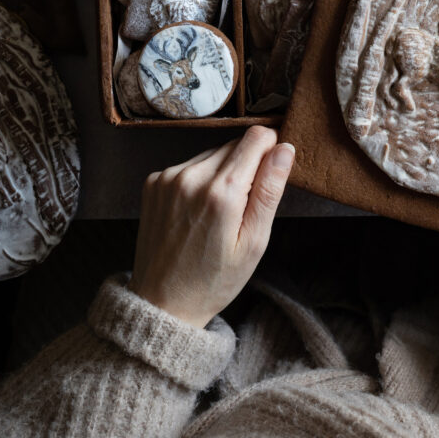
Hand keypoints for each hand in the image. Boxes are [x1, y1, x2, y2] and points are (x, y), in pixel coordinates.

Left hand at [128, 127, 294, 326]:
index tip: (273, 169)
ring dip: (223, 172)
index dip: (272, 148)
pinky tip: (198, 210)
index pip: (257, 137)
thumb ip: (270, 190)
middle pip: (235, 144)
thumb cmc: (215, 279)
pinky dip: (200, 179)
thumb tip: (284, 148)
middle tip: (244, 205)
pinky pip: (190, 164)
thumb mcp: (255, 242)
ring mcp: (168, 177)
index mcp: (222, 192)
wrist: (163, 302)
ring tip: (220, 212)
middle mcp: (192, 176)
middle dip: (248, 165)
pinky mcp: (154, 181)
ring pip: (213, 153)